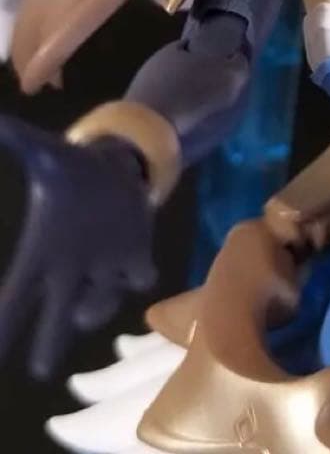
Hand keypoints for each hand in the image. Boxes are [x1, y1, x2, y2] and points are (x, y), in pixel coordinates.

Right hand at [0, 116, 156, 377]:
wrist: (115, 169)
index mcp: (42, 254)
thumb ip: (19, 139)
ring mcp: (105, 266)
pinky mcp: (136, 255)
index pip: (16, 296)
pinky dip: (138, 276)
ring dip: (96, 303)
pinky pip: (139, 278)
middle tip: (40, 368)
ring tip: (84, 307)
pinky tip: (137, 268)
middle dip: (50, 341)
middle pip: (56, 316)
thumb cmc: (71, 171)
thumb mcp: (46, 154)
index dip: (5, 323)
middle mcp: (71, 269)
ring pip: (101, 301)